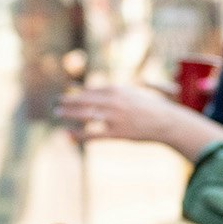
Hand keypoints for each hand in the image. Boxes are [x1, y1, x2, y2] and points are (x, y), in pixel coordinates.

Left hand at [56, 84, 186, 147]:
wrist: (166, 122)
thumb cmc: (151, 107)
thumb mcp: (133, 92)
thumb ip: (116, 89)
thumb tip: (102, 88)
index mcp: (117, 90)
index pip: (90, 91)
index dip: (76, 93)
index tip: (66, 95)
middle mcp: (113, 102)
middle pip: (84, 100)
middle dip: (67, 101)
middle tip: (55, 103)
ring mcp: (114, 118)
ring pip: (85, 115)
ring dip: (69, 114)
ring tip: (57, 114)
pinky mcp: (117, 133)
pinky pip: (93, 134)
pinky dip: (79, 135)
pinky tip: (69, 135)